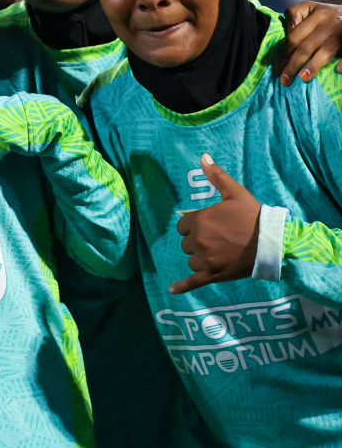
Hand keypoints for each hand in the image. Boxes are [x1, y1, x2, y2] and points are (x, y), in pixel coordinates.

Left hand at [172, 154, 260, 293]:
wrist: (274, 242)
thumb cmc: (253, 216)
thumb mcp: (235, 193)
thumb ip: (216, 176)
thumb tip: (203, 157)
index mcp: (199, 221)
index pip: (182, 226)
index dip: (195, 227)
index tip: (211, 227)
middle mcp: (198, 240)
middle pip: (187, 244)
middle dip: (199, 242)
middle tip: (220, 240)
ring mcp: (205, 259)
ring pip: (192, 261)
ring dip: (202, 259)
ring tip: (222, 253)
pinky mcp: (212, 275)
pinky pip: (193, 281)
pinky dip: (182, 286)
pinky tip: (172, 289)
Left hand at [279, 1, 341, 85]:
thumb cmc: (331, 14)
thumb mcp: (312, 8)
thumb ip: (296, 14)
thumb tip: (289, 29)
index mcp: (317, 14)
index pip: (295, 36)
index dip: (285, 53)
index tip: (278, 68)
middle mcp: (329, 23)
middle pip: (306, 46)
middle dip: (293, 64)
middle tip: (284, 81)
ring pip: (325, 51)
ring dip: (313, 66)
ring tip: (303, 78)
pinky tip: (338, 70)